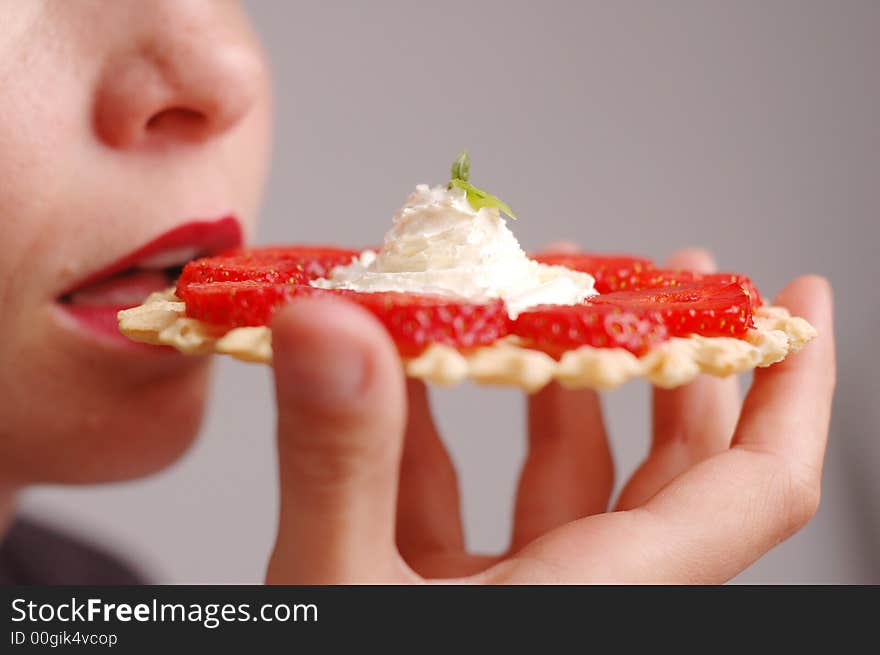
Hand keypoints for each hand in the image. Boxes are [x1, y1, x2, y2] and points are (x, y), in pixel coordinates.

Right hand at [265, 249, 834, 582]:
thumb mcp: (346, 592)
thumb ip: (342, 460)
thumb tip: (328, 326)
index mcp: (607, 598)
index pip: (758, 489)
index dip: (794, 387)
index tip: (799, 295)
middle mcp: (586, 598)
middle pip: (678, 472)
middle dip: (678, 362)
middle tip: (666, 275)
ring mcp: (523, 601)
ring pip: (579, 484)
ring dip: (565, 387)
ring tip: (545, 297)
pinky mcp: (454, 603)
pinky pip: (475, 507)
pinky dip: (449, 435)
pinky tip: (411, 377)